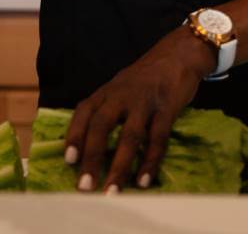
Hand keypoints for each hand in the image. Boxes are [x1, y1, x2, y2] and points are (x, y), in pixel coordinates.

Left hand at [64, 25, 214, 192]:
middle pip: (102, 125)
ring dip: (119, 166)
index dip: (74, 134)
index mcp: (108, 91)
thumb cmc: (146, 78)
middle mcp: (122, 95)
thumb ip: (107, 109)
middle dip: (92, 156)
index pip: (84, 111)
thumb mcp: (120, 87)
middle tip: (84, 186)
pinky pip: (157, 138)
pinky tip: (143, 181)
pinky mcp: (166, 108)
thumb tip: (89, 144)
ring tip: (112, 192)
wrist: (178, 54)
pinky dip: (149, 161)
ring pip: (129, 135)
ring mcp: (145, 101)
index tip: (68, 160)